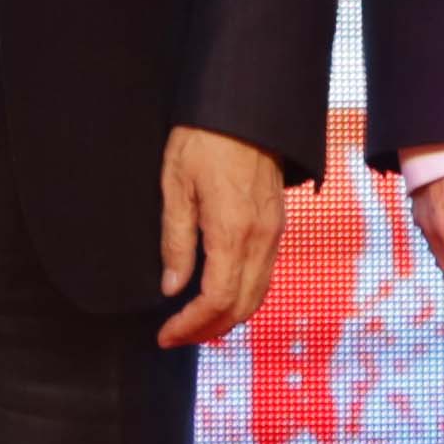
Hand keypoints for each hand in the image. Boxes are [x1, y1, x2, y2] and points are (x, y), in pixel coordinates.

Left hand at [156, 128, 290, 350]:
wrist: (247, 107)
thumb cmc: (206, 138)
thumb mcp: (176, 185)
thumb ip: (176, 240)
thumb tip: (171, 287)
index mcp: (232, 232)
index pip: (215, 300)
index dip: (190, 326)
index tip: (166, 335)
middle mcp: (260, 240)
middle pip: (241, 307)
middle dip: (208, 331)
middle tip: (176, 336)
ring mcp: (273, 234)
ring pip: (257, 295)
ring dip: (228, 318)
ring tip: (195, 323)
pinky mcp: (277, 225)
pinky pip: (264, 275)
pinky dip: (243, 296)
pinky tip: (220, 294)